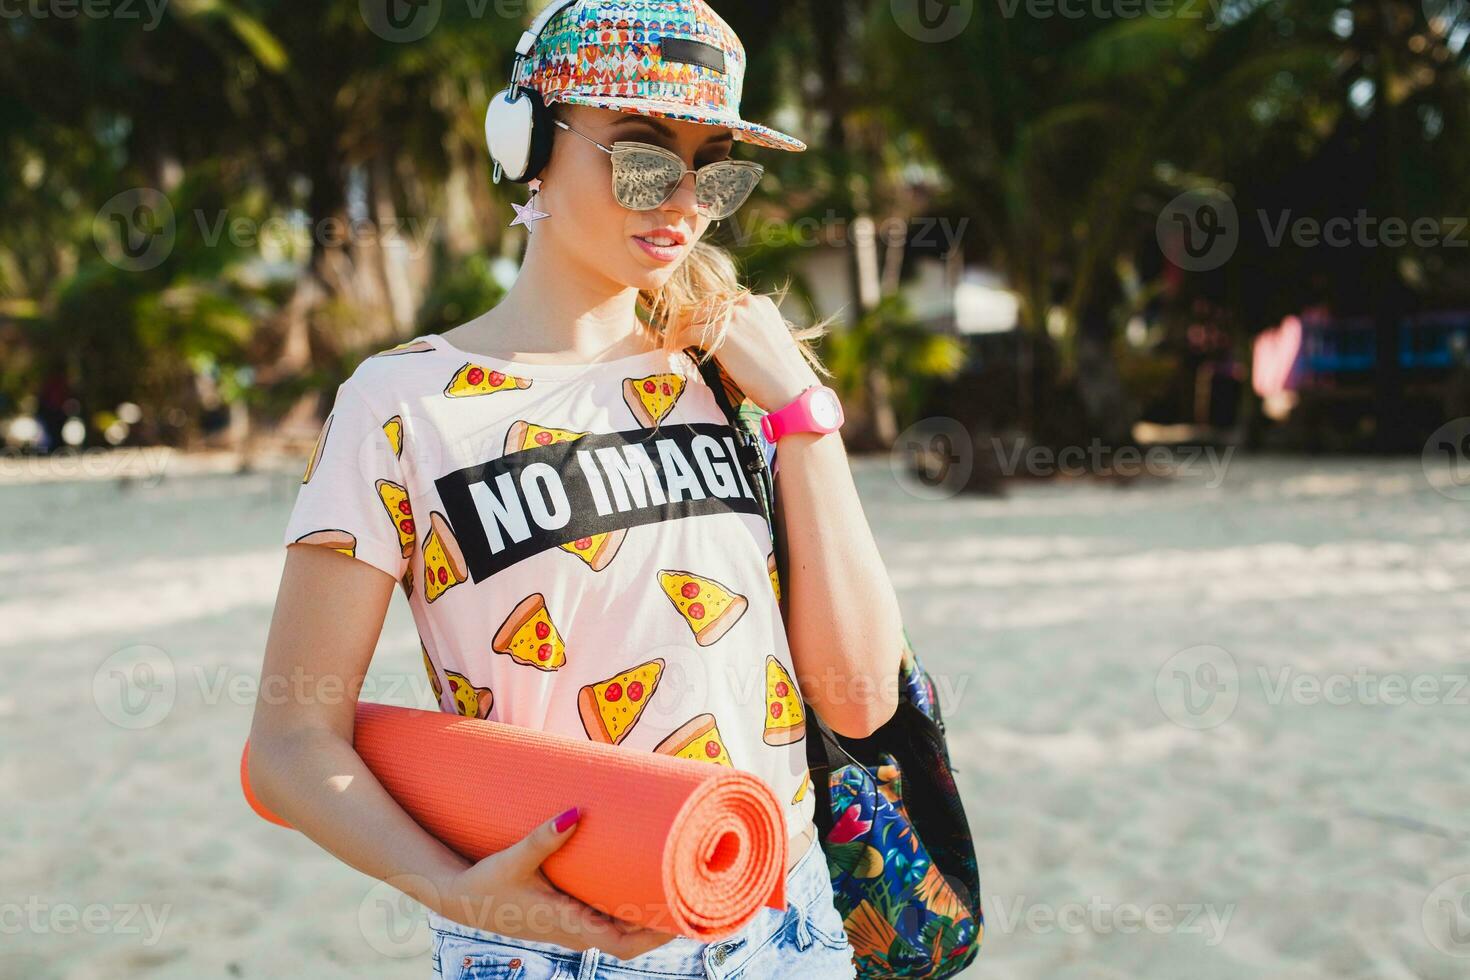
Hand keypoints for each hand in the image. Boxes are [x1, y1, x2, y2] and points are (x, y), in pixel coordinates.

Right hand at [429, 808, 677, 959]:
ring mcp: (570, 926)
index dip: (652, 935)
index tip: (678, 918)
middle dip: (659, 927)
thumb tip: (575, 813)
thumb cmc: (486, 882)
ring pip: (618, 934)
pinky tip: (641, 889)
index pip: (619, 943)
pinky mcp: (565, 916)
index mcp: (565, 925)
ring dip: (645, 920)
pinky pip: (605, 921)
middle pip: (628, 942)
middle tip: (688, 897)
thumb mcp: (513, 858)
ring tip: (675, 891)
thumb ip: (544, 836)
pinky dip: (626, 911)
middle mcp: (572, 931)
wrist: (459, 898)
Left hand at [676, 292, 819, 412]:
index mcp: (760, 303)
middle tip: (679, 334)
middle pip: (706, 305)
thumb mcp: (768, 340)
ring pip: (694, 316)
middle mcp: (746, 303)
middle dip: (692, 319)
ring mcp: (733, 317)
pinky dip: (678, 341)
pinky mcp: (721, 334)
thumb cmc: (781, 374)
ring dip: (681, 329)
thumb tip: (722, 338)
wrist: (791, 388)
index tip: (697, 326)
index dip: (707, 315)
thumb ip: (748, 330)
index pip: (723, 302)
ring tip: (674, 342)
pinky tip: (674, 350)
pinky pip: (689, 332)